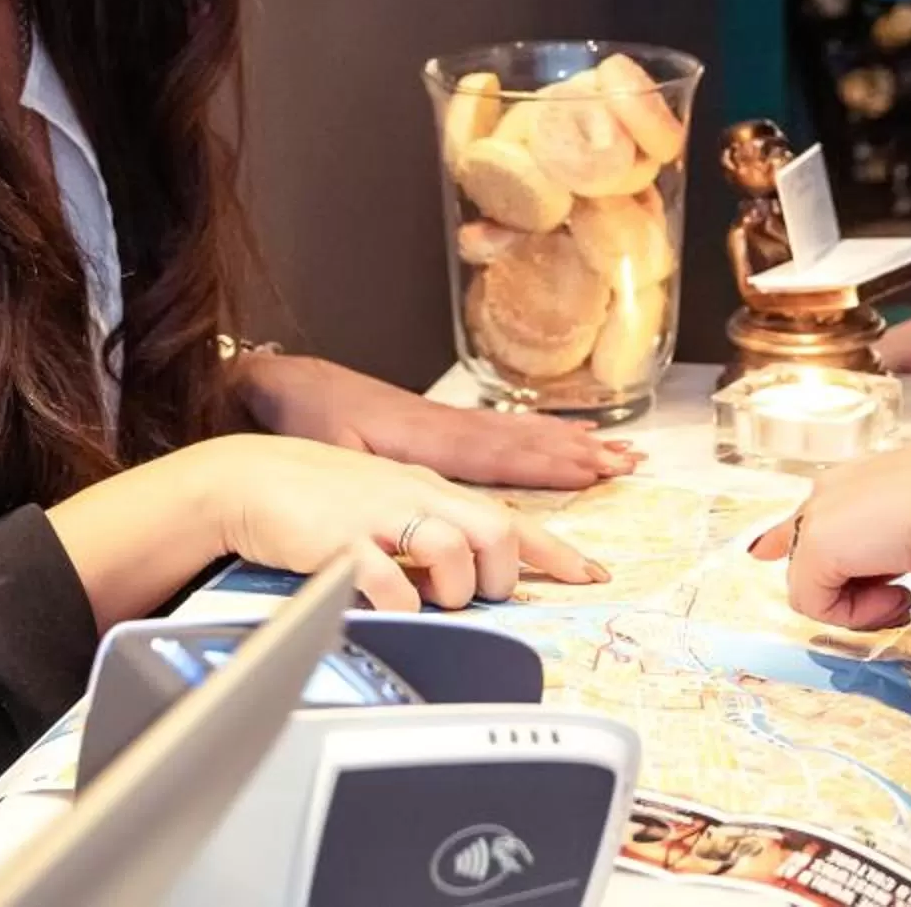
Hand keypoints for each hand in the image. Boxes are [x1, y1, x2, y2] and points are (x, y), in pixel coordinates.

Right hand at [204, 432, 609, 612]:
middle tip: (478, 595)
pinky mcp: (343, 542)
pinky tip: (389, 606)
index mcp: (431, 488)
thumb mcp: (386, 500)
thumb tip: (464, 570)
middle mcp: (416, 495)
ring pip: (453, 552)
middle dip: (500, 574)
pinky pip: (391, 582)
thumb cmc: (316, 496)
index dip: (554, 551)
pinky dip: (401, 603)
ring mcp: (381, 515)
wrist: (248, 480)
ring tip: (427, 598)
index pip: (509, 516)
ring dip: (453, 590)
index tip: (590, 575)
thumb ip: (428, 528)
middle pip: (496, 530)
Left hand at [236, 354, 640, 488]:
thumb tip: (402, 527)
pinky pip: (500, 430)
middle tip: (628, 461)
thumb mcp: (326, 458)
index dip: (545, 464)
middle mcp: (445, 427)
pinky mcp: (437, 425)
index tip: (590, 470)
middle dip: (575, 453)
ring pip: (517, 433)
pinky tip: (560, 438)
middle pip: (522, 441)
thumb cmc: (301, 420)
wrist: (282, 382)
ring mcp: (444, 423)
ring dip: (567, 442)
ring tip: (615, 449)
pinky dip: (537, 435)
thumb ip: (367, 490)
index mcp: (424, 438)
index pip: (497, 454)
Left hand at [748, 438, 910, 630]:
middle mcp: (836, 489)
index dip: (789, 535)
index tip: (764, 550)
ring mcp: (821, 514)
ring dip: (861, 603)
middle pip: (805, 546)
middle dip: (847, 586)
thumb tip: (828, 564)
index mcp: (867, 476)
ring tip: (906, 593)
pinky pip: (817, 606)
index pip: (817, 508)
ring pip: (817, 585)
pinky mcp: (816, 545)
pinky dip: (858, 614)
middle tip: (900, 596)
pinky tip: (899, 594)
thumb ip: (893, 542)